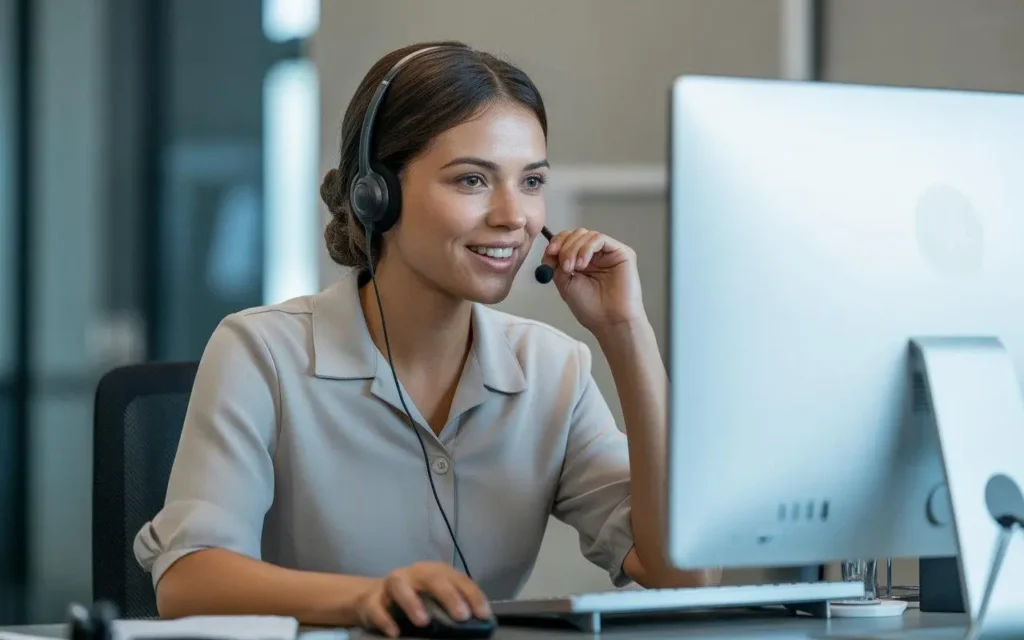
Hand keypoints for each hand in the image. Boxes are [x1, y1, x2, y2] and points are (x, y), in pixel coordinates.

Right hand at [355, 561, 490, 637]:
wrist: (376, 597)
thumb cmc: (416, 600)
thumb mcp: (437, 598)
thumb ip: (454, 606)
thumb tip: (477, 624)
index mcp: (436, 572)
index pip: (459, 579)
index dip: (473, 596)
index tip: (484, 615)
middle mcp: (415, 574)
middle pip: (433, 578)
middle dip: (449, 596)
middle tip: (462, 616)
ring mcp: (393, 584)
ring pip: (400, 586)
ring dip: (412, 603)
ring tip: (424, 622)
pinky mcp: (372, 600)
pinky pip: (377, 607)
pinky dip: (386, 620)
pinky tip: (395, 633)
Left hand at [541, 228, 645, 334]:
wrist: (610, 321)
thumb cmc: (590, 308)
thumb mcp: (565, 284)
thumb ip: (557, 265)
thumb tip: (550, 250)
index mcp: (583, 261)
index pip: (568, 241)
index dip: (557, 243)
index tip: (549, 254)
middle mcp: (596, 255)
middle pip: (576, 234)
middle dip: (564, 247)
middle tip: (562, 264)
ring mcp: (609, 252)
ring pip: (587, 235)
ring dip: (574, 249)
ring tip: (573, 269)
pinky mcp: (622, 252)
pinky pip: (600, 239)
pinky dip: (586, 249)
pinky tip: (583, 265)